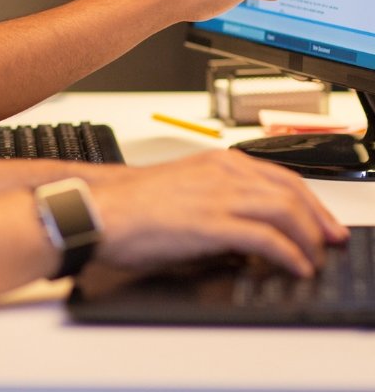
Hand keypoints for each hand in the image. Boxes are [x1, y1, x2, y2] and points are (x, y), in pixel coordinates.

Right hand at [90, 149, 346, 276]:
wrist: (99, 211)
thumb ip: (217, 199)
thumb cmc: (132, 205)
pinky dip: (289, 255)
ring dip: (308, 239)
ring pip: (286, 211)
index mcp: (215, 161)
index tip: (322, 222)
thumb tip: (246, 230)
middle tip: (330, 242)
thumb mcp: (183, 189)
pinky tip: (293, 267)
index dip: (309, 201)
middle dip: (318, 219)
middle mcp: (221, 172)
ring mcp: (217, 196)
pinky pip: (267, 239)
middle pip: (291, 190)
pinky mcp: (210, 223)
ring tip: (312, 259)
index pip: (280, 175)